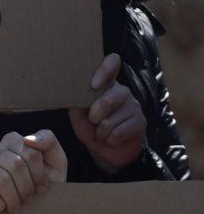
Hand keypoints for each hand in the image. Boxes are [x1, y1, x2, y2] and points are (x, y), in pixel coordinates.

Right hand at [0, 129, 66, 213]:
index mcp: (10, 141)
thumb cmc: (41, 188)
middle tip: (28, 197)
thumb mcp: (55, 164)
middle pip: (15, 164)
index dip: (40, 175)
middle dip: (27, 187)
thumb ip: (48, 141)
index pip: (30, 152)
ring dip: (15, 199)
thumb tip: (28, 139)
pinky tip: (2, 207)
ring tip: (17, 204)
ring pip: (1, 179)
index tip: (42, 186)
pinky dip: (1, 206)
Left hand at [69, 54, 146, 173]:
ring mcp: (133, 105)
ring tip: (101, 132)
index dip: (105, 70)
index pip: (112, 62)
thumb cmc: (90, 127)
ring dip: (102, 130)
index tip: (93, 85)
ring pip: (115, 116)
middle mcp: (121, 91)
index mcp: (105, 84)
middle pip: (112, 96)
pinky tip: (110, 139)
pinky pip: (122, 130)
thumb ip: (77, 99)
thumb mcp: (78, 113)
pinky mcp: (141, 121)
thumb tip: (73, 89)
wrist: (105, 150)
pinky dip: (110, 138)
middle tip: (92, 120)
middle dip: (96, 113)